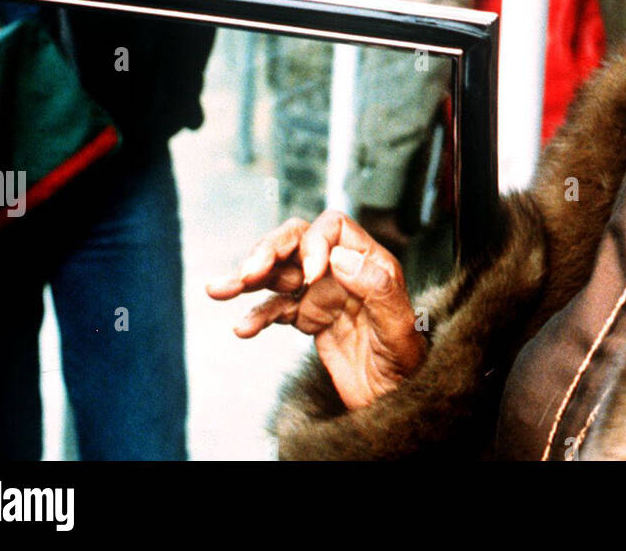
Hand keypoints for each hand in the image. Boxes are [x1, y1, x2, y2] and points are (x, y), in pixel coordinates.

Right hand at [206, 212, 425, 410]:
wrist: (394, 397)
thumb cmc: (406, 359)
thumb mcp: (399, 325)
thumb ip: (376, 287)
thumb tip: (340, 257)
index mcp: (367, 261)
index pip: (332, 228)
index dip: (314, 243)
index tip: (310, 276)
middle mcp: (340, 271)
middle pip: (297, 241)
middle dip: (269, 250)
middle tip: (248, 273)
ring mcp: (320, 293)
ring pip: (278, 272)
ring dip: (247, 277)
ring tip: (219, 289)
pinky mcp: (306, 318)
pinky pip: (274, 309)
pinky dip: (255, 315)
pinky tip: (242, 328)